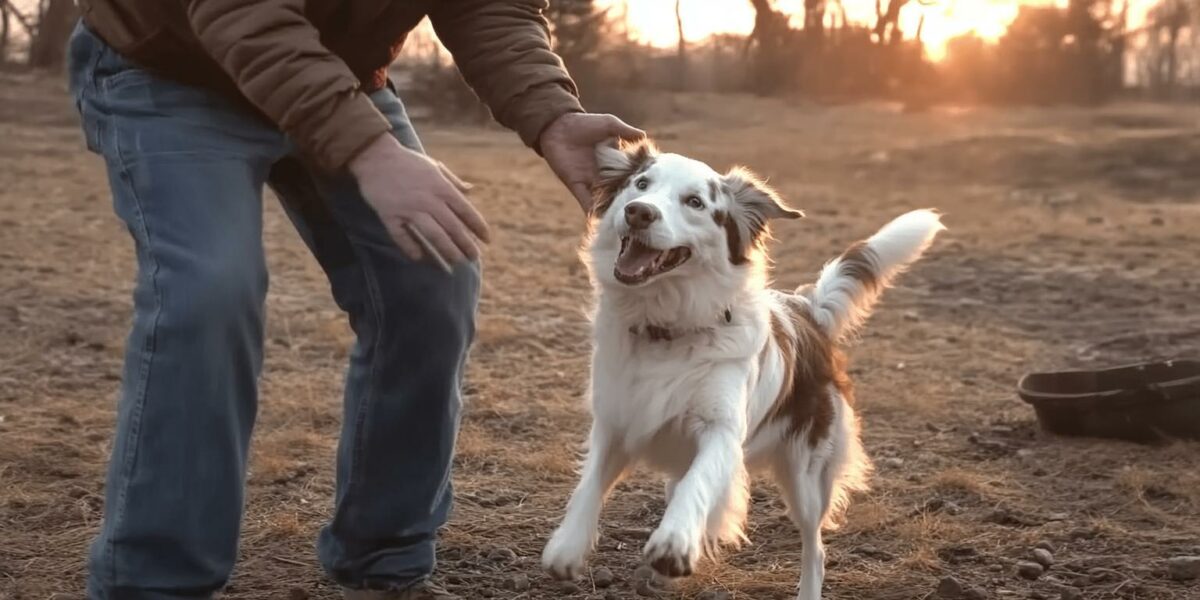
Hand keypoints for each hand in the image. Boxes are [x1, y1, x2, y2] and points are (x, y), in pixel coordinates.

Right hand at [349, 133, 489, 265]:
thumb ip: (453, 181)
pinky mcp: (389, 215)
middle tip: (474, 257)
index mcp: (441, 187)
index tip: (487, 239)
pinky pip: (401, 237)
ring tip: (456, 262)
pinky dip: (411, 248)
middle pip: (452, 226)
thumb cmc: (408, 162)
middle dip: (466, 244)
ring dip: (446, 250)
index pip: (465, 210)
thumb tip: (471, 190)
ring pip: (433, 234)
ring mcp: (408, 209)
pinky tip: (419, 258)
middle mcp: (428, 199)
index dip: (478, 226)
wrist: (375, 156)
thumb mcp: (435, 166)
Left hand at [540, 113, 644, 212]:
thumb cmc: (585, 123)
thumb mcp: (610, 124)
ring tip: (625, 224)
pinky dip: (593, 212)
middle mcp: (605, 174)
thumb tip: (646, 139)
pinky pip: (586, 201)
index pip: (630, 176)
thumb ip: (627, 132)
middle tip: (640, 215)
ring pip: (605, 200)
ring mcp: (591, 181)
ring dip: (613, 211)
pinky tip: (602, 222)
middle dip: (628, 203)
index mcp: (615, 162)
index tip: (651, 195)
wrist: (558, 125)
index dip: (639, 185)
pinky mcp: (577, 185)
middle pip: (619, 192)